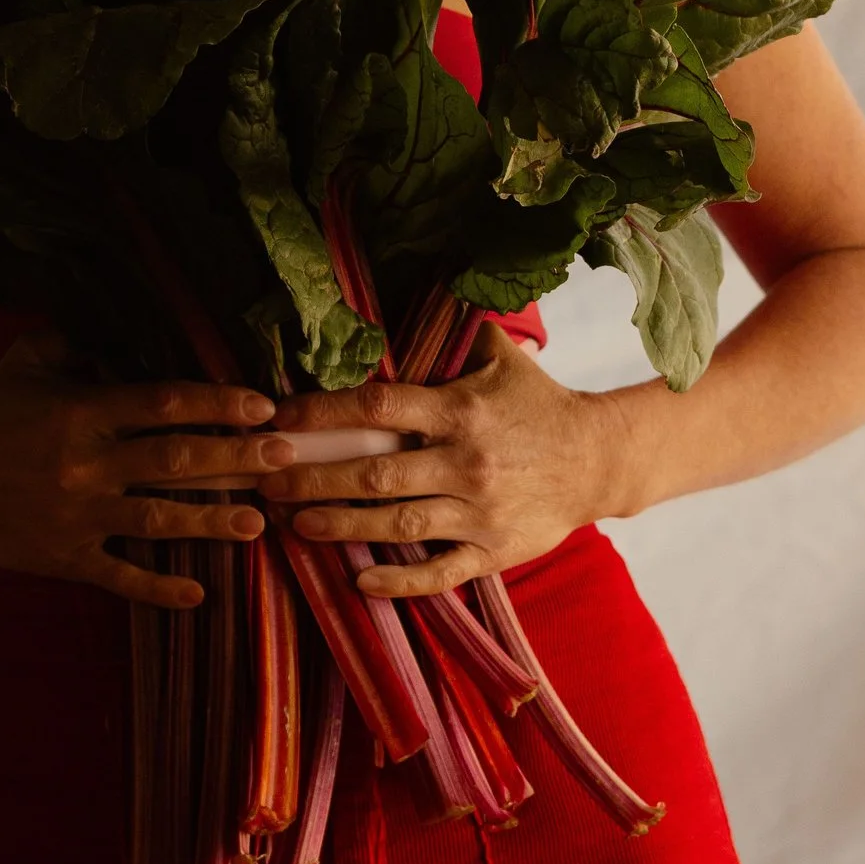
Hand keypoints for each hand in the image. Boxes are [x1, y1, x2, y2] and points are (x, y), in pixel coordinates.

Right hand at [0, 331, 293, 610]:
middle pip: (175, 461)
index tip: (262, 406)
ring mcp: (78, 514)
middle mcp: (86, 464)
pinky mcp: (65, 556)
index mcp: (82, 412)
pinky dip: (158, 587)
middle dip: (235, 459)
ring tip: (259, 524)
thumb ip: (74, 340)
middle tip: (285, 460)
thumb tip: (121, 324)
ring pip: (159, 519)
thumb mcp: (25, 362)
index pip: (162, 404)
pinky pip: (120, 575)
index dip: (216, 404)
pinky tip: (200, 593)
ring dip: (213, 522)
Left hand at [252, 331, 620, 595]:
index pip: (378, 407)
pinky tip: (359, 581)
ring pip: (397, 523)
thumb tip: (414, 282)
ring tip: (293, 523)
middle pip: (374, 473)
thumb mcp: (503, 358)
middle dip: (313, 477)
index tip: (279, 419)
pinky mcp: (493, 550)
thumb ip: (457, 329)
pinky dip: (399, 580)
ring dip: (340, 525)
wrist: (599, 460)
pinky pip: (440, 571)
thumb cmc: (540, 406)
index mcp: (460, 410)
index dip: (322, 413)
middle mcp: (465, 461)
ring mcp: (479, 510)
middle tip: (265, 479)